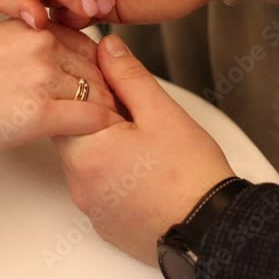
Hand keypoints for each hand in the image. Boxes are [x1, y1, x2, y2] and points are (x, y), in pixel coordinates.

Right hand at [0, 21, 123, 156]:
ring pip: (98, 93)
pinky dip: (99, 128)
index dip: (99, 69)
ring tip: (104, 127)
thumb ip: (34, 41)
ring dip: (103, 111)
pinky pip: (89, 118)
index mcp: (33, 26)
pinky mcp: (38, 113)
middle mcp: (41, 45)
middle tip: (110, 111)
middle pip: (97, 69)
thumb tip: (66, 54)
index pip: (89, 44)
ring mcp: (42, 78)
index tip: (103, 86)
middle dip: (105, 91)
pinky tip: (97, 137)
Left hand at [54, 34, 234, 264]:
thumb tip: (107, 49)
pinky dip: (115, 174)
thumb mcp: (161, 112)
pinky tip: (144, 169)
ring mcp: (91, 207)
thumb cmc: (191, 175)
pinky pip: (100, 188)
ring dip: (107, 146)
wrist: (212, 230)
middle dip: (99, 118)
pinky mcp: (105, 224)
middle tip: (136, 114)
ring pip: (88, 162)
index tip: (118, 87)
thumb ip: (128, 76)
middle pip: (74, 135)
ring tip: (145, 143)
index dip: (91, 89)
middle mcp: (80, 184)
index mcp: (86, 152)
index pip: (66, 106)